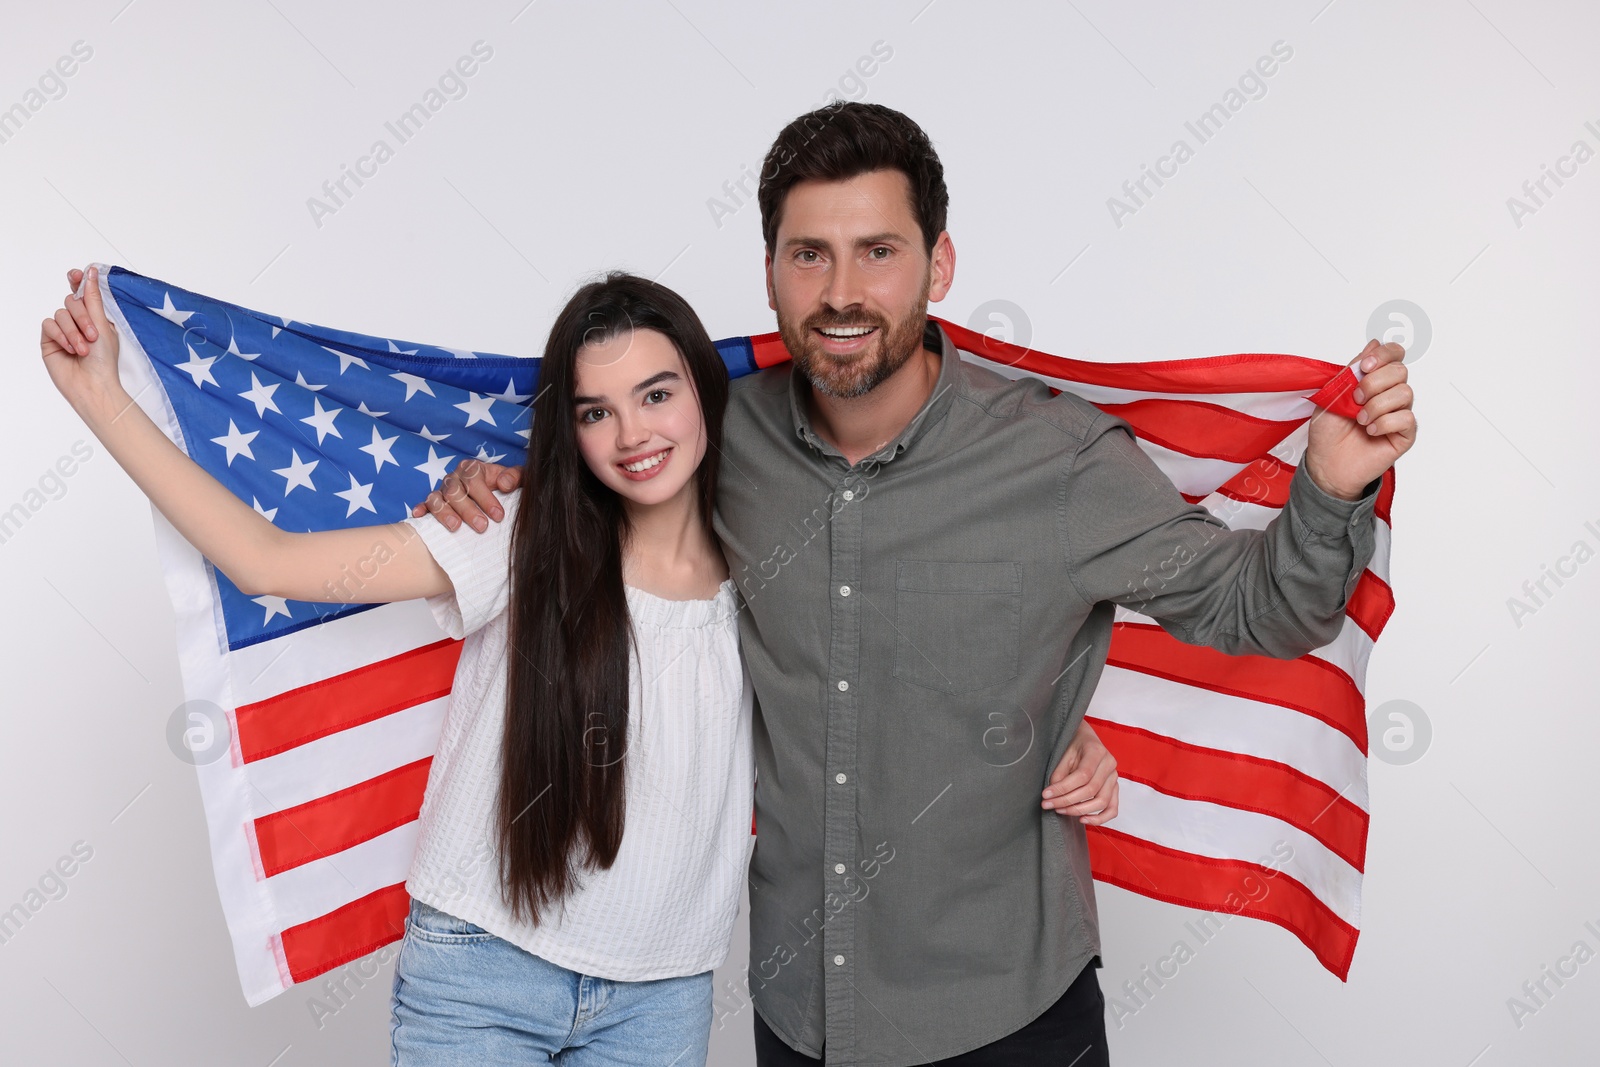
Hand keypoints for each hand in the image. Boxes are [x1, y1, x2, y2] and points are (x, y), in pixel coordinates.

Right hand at [41, 264, 123, 410]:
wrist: (92, 385)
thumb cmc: (103, 361)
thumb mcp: (102, 325)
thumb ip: (92, 298)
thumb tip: (91, 271)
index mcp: (95, 318)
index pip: (83, 293)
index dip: (78, 281)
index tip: (77, 273)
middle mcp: (78, 322)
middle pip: (71, 301)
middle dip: (83, 317)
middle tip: (93, 335)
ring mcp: (63, 331)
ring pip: (60, 314)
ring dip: (74, 331)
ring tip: (84, 349)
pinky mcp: (49, 340)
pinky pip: (49, 325)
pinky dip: (61, 336)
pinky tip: (70, 349)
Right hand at [411, 458, 521, 531]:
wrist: (497, 492)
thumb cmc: (506, 486)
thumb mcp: (517, 478)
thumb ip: (515, 477)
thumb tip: (505, 484)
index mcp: (472, 469)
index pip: (475, 480)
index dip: (486, 498)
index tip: (498, 516)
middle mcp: (454, 478)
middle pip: (455, 492)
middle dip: (468, 510)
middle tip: (482, 526)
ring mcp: (442, 490)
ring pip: (437, 498)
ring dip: (445, 513)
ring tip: (456, 527)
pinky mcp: (434, 503)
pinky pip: (425, 504)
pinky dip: (421, 509)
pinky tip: (419, 516)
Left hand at [1042, 719, 1118, 825]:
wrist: (1085, 738)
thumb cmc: (1073, 743)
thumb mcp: (1063, 752)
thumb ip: (1059, 772)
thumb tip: (1053, 794)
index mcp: (1097, 751)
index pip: (1082, 776)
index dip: (1063, 788)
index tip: (1045, 795)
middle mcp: (1109, 764)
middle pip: (1091, 790)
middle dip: (1066, 801)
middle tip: (1048, 805)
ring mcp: (1114, 777)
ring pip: (1102, 801)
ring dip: (1079, 810)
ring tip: (1060, 810)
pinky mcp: (1114, 788)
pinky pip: (1112, 808)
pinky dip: (1100, 818)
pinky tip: (1082, 819)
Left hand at [1303, 339, 1416, 500]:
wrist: (1326, 464)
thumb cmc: (1328, 432)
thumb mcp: (1331, 395)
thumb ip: (1352, 371)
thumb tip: (1372, 344)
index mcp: (1373, 380)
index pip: (1393, 354)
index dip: (1384, 354)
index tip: (1364, 366)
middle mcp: (1389, 394)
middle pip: (1400, 370)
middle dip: (1374, 383)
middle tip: (1355, 399)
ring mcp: (1399, 413)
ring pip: (1405, 393)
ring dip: (1377, 405)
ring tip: (1360, 419)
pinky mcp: (1404, 434)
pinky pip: (1407, 418)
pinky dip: (1385, 423)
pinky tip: (1370, 431)